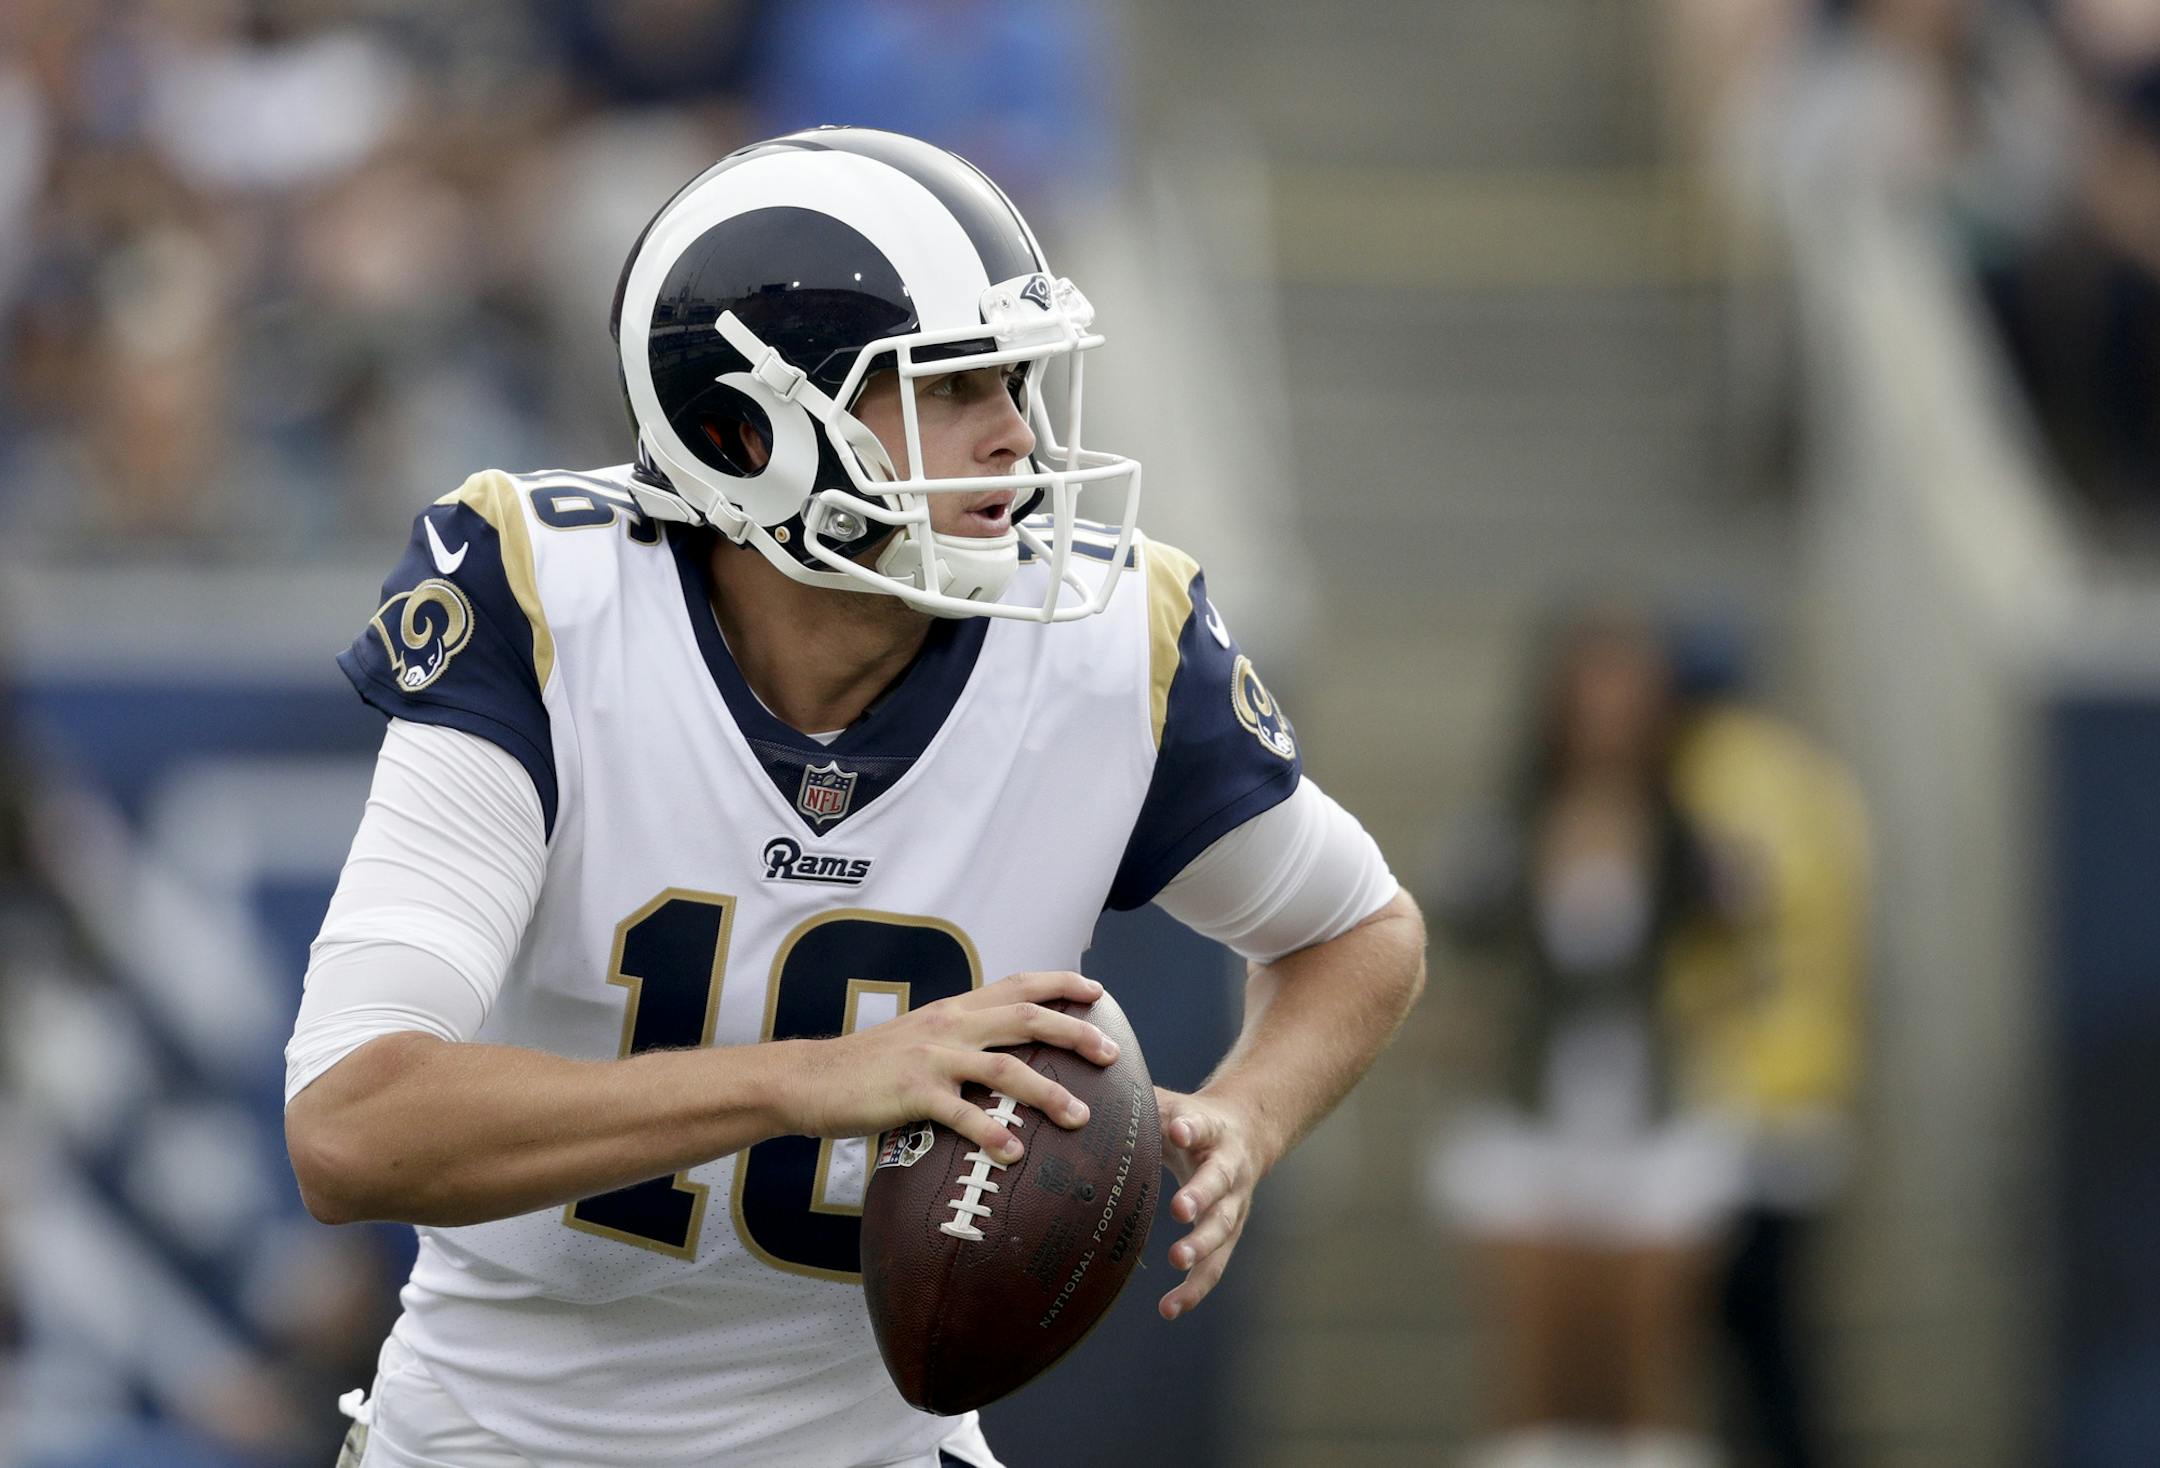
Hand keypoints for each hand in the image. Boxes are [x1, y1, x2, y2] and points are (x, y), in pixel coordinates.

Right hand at [785, 970, 1118, 1162]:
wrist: (810, 1078)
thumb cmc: (869, 1066)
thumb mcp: (921, 1037)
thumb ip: (961, 1039)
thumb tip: (1003, 1059)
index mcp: (954, 1009)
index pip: (1017, 983)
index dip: (1060, 983)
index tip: (1098, 990)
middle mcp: (950, 1026)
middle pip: (1025, 1018)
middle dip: (1074, 1032)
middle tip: (1111, 1053)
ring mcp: (932, 1058)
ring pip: (1004, 1068)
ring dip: (1046, 1092)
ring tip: (1079, 1117)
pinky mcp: (912, 1094)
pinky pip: (961, 1114)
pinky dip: (991, 1133)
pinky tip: (1013, 1154)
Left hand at [1154, 1088, 1264, 1320]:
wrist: (1244, 1131)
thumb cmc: (1190, 1119)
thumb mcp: (1170, 1103)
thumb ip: (1138, 1103)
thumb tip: (1083, 1098)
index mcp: (1212, 1129)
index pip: (1201, 1125)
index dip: (1190, 1127)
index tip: (1178, 1129)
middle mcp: (1229, 1166)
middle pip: (1219, 1182)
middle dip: (1201, 1195)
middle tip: (1180, 1209)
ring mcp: (1234, 1202)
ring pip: (1223, 1226)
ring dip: (1201, 1244)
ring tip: (1177, 1260)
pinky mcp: (1229, 1232)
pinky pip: (1214, 1265)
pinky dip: (1194, 1288)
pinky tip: (1170, 1308)